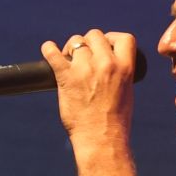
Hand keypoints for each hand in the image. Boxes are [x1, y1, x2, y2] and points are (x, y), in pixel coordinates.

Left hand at [42, 29, 138, 149]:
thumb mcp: (127, 92)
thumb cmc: (115, 122)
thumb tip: (109, 62)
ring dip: (71, 49)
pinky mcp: (66, 77)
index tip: (105, 47)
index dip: (112, 39)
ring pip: (76, 42)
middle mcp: (106, 64)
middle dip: (89, 43)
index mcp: (125, 68)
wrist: (101, 140)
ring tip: (68, 61)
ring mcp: (85, 69)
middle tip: (83, 57)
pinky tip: (49, 51)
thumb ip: (119, 73)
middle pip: (95, 35)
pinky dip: (49, 49)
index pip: (123, 38)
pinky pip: (52, 53)